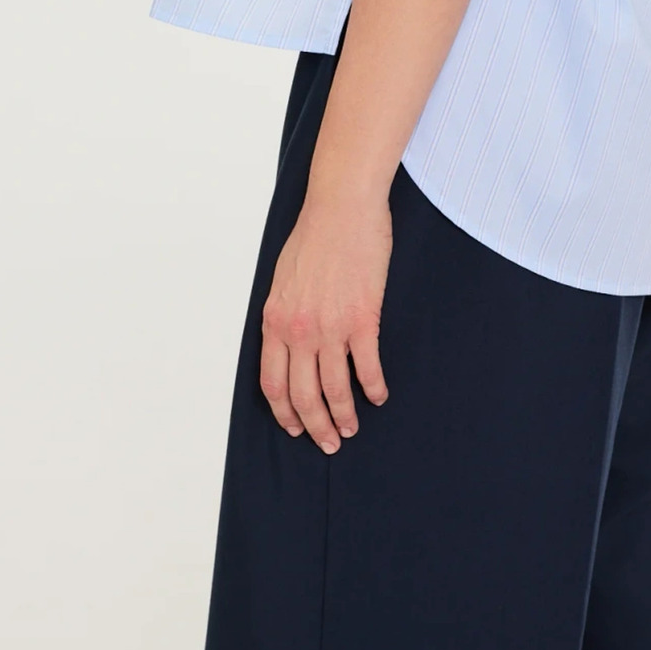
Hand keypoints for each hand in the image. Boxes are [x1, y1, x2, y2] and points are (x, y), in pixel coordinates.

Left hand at [260, 188, 391, 452]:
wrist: (342, 207)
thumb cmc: (314, 234)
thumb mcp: (283, 278)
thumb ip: (284, 313)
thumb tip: (288, 341)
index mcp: (275, 321)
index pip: (273, 383)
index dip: (284, 412)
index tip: (295, 427)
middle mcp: (299, 330)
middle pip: (303, 395)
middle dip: (315, 426)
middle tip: (328, 442)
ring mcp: (331, 326)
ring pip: (335, 389)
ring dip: (344, 416)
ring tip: (352, 428)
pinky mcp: (363, 318)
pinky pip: (367, 366)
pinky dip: (373, 387)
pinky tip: (378, 395)